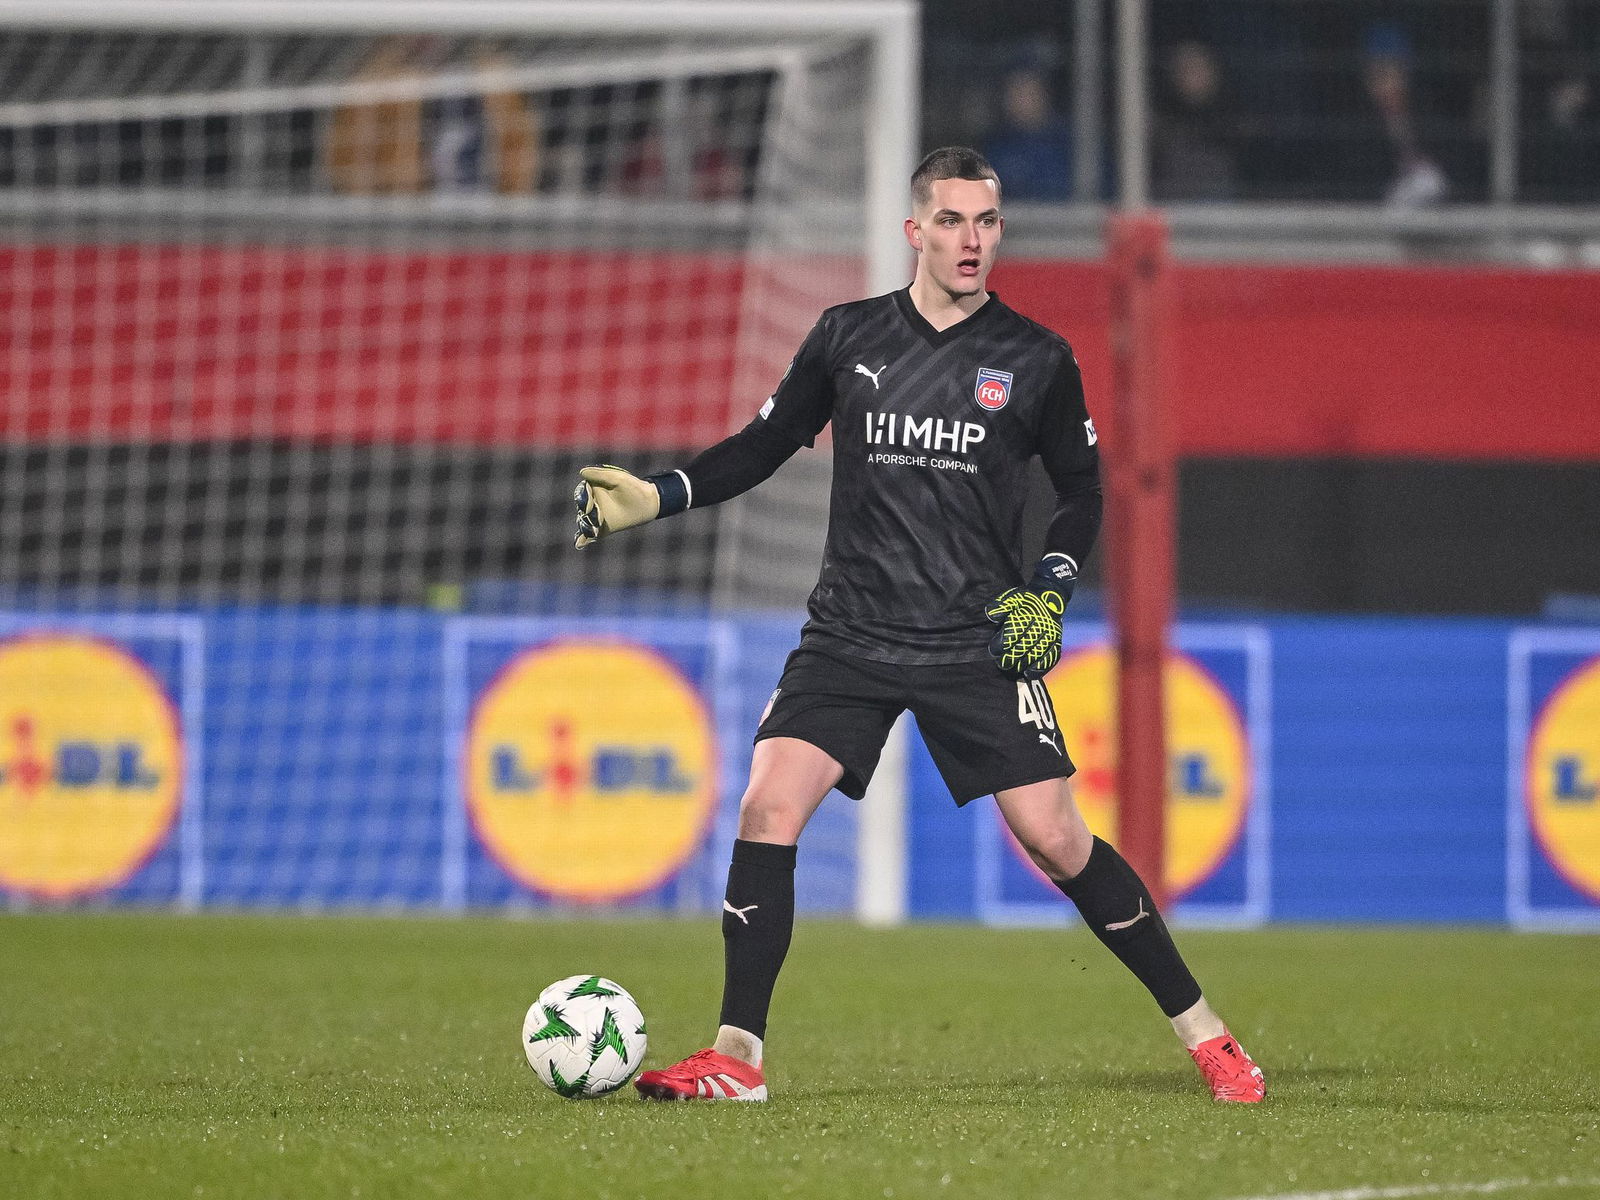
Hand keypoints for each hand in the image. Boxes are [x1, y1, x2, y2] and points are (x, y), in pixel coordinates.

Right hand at [573, 465, 661, 546]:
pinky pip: (589, 535)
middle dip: (586, 514)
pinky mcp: (602, 529)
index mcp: (593, 489)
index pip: (582, 494)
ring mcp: (596, 517)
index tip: (591, 504)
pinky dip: (583, 539)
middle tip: (594, 519)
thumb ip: (601, 475)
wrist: (648, 503)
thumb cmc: (633, 488)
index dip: (584, 499)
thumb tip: (582, 472)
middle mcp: (592, 503)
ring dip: (585, 527)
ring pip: (585, 522)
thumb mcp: (618, 479)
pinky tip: (579, 544)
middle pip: (582, 509)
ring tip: (590, 531)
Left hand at [985, 556, 1074, 678]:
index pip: (1013, 632)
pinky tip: (1029, 673)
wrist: (1050, 597)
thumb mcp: (1012, 597)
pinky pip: (1050, 658)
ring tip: (1012, 668)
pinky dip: (1040, 668)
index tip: (993, 651)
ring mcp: (1050, 635)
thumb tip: (991, 615)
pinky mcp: (1057, 642)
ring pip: (1036, 654)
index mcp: (1027, 614)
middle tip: (1001, 663)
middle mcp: (1041, 625)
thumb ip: (1001, 605)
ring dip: (1023, 664)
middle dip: (1010, 657)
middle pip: (1024, 646)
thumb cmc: (1026, 600)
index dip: (1002, 644)